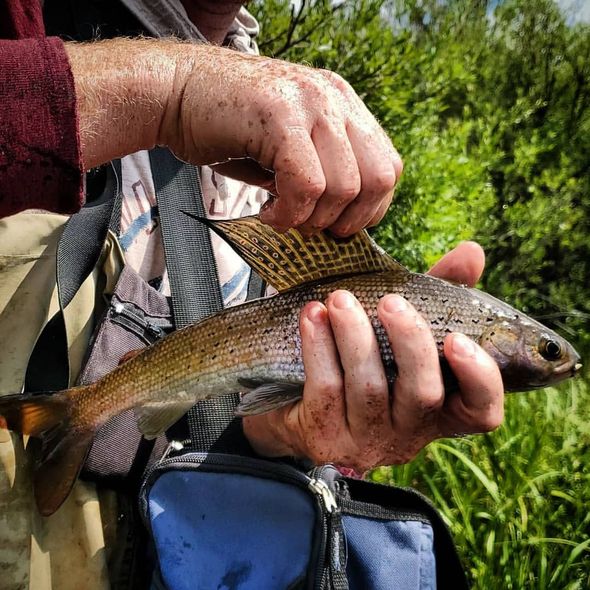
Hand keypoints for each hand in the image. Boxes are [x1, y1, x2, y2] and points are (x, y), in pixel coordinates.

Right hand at [162, 47, 401, 235]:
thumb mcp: (288, 150)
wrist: (174, 92)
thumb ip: (322, 175)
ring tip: (280, 215)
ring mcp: (310, 101)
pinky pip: (306, 185)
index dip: (370, 209)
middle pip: (378, 179)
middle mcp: (334, 98)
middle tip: (311, 226)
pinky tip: (267, 212)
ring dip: (311, 218)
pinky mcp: (280, 114)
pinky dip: (288, 213)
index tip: (336, 225)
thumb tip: (342, 222)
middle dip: (347, 220)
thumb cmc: (228, 129)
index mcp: (343, 105)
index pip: (388, 168)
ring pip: (344, 187)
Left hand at [242, 241, 503, 470]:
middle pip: (422, 394)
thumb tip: (472, 252)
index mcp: (438, 410)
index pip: (481, 411)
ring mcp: (365, 439)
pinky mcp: (323, 437)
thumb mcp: (402, 330)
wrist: (297, 407)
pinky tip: (312, 316)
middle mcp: (407, 433)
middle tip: (390, 300)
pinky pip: (325, 390)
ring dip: (355, 337)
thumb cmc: (364, 361)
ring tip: (340, 299)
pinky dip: (319, 348)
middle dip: (408, 342)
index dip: (478, 378)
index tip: (457, 338)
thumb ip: (439, 296)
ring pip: (369, 389)